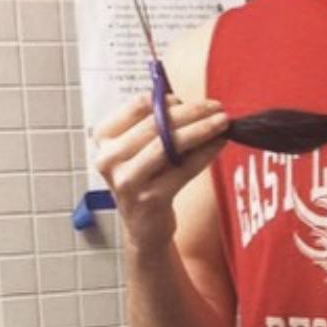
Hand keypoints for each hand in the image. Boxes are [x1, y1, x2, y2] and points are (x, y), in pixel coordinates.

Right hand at [94, 92, 228, 251]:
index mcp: (104, 138)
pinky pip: (184, 169)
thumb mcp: (141, 149)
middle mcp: (109, 158)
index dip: (167, 99)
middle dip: (191, 112)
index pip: (138, 106)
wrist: (143, 227)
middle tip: (216, 107)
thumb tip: (193, 106)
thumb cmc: (145, 180)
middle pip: (155, 124)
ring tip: (222, 122)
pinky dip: (205, 153)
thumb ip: (158, 126)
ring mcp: (128, 180)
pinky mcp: (150, 199)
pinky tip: (218, 144)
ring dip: (201, 130)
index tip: (190, 100)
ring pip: (169, 145)